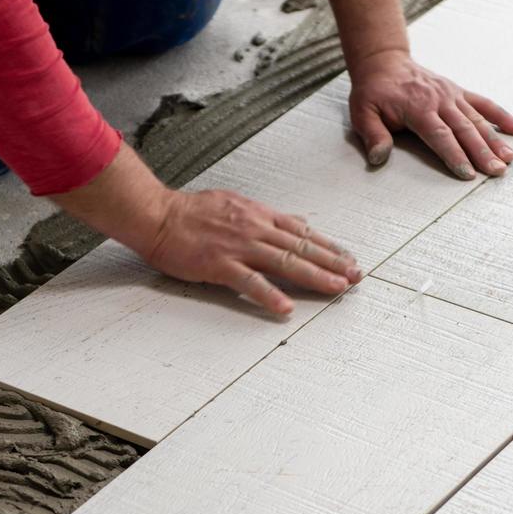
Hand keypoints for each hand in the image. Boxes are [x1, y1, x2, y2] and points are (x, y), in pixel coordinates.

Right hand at [52, 143, 361, 315]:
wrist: (156, 214)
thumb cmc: (190, 212)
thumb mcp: (235, 205)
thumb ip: (265, 217)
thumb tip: (295, 222)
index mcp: (258, 215)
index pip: (302, 232)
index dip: (328, 247)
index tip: (348, 259)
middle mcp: (254, 228)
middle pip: (301, 247)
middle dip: (332, 263)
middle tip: (356, 277)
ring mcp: (238, 246)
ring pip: (284, 262)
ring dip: (314, 276)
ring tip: (337, 288)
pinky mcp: (219, 264)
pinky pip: (249, 282)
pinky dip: (269, 295)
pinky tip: (286, 308)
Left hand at [348, 50, 512, 178]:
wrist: (384, 63)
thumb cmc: (373, 92)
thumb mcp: (362, 112)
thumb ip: (373, 135)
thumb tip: (378, 158)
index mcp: (417, 108)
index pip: (440, 135)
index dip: (454, 155)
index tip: (467, 173)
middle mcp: (439, 100)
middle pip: (464, 130)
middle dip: (482, 153)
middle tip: (497, 172)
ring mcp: (452, 95)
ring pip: (477, 119)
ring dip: (495, 140)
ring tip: (510, 158)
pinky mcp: (459, 92)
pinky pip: (483, 103)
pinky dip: (501, 115)